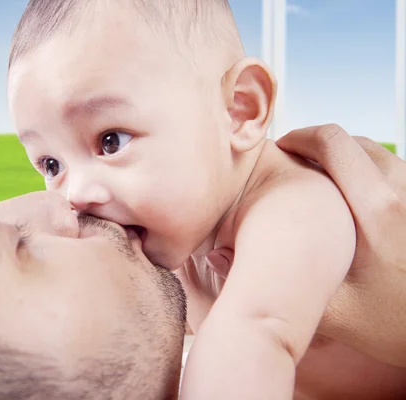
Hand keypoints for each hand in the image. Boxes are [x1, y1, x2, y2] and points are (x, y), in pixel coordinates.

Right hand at [209, 124, 405, 366]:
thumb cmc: (398, 326)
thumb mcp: (336, 313)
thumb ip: (280, 283)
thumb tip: (219, 256)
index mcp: (377, 209)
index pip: (333, 142)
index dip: (300, 137)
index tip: (280, 149)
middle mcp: (404, 192)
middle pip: (355, 141)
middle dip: (319, 145)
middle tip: (294, 165)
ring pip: (378, 154)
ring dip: (346, 158)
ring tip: (321, 182)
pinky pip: (395, 172)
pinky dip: (369, 172)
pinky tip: (353, 201)